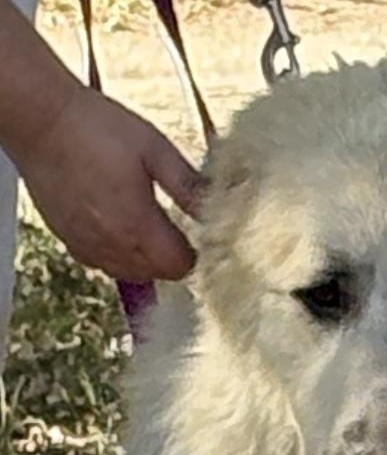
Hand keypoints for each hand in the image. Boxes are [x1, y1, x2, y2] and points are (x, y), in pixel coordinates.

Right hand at [12, 85, 203, 281]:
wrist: (40, 118)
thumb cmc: (95, 127)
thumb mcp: (155, 150)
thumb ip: (188, 185)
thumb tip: (217, 211)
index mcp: (138, 225)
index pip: (180, 266)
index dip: (194, 253)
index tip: (197, 234)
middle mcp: (112, 244)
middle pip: (158, 274)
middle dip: (172, 257)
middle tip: (175, 228)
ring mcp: (88, 245)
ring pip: (131, 273)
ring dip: (146, 258)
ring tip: (148, 226)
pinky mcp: (70, 240)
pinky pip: (104, 263)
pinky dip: (118, 254)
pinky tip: (120, 226)